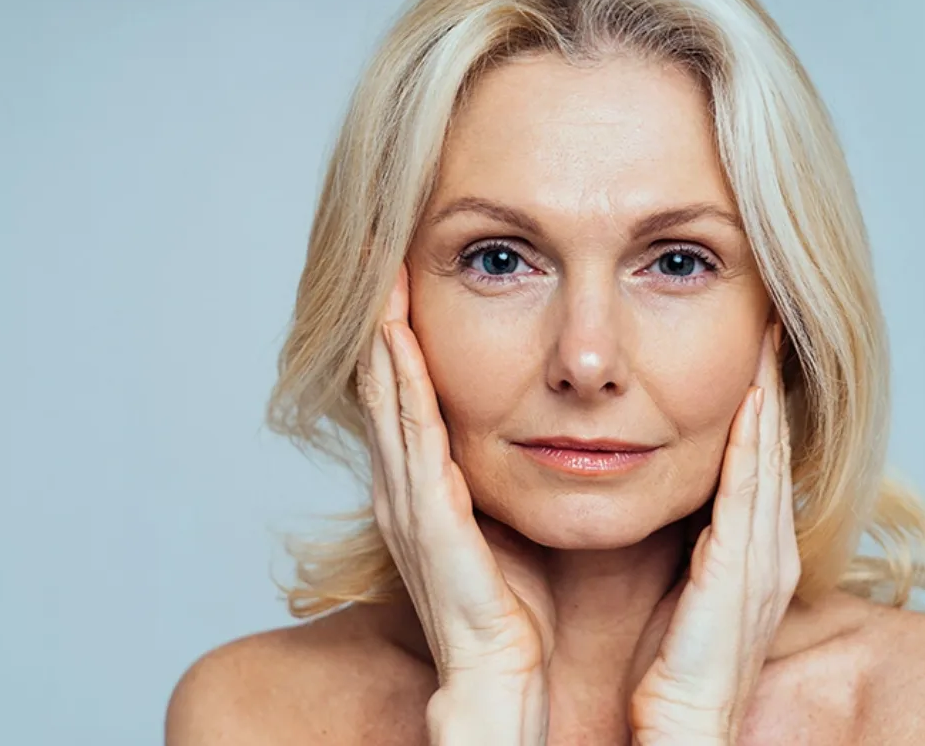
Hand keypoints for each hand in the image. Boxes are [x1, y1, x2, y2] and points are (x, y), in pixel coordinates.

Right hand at [359, 265, 558, 745]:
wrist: (498, 676)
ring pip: (387, 394)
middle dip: (381, 315)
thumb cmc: (513, 615)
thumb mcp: (506, 527)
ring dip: (381, 331)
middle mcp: (403, 486)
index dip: (400, 334)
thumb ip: (503, 482)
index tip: (406, 273)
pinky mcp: (423, 513)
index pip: (407, 394)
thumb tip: (545, 432)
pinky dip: (399, 379)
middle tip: (379, 248)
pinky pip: (408, 431)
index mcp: (424, 489)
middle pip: (384, 381)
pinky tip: (395, 337)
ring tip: (380, 270)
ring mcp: (406, 498)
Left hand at [629, 327, 798, 744]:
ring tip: (769, 335)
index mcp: (752, 555)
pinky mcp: (742, 576)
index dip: (759, 404)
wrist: (685, 732)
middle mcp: (769, 552)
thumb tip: (673, 514)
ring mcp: (763, 563)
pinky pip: (749, 495)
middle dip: (773, 382)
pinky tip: (751, 401)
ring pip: (769, 459)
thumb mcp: (685, 594)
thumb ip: (687, 550)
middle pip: (774, 448)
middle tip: (773, 317)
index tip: (753, 346)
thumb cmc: (674, 676)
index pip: (758, 462)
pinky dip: (754, 443)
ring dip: (769, 396)